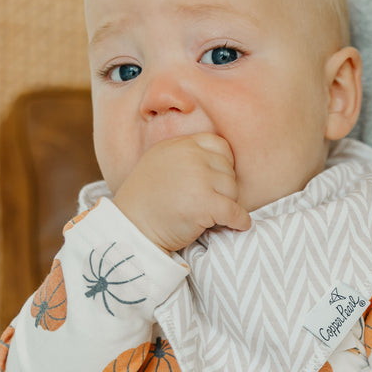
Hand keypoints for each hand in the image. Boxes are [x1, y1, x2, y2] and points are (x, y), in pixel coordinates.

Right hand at [112, 133, 250, 250]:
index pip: (219, 145)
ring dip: (228, 204)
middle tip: (209, 201)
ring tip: (212, 214)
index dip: (224, 163)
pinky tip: (238, 225)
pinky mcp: (205, 204)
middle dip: (224, 187)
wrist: (131, 227)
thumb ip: (185, 154)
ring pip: (233, 190)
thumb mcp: (159, 162)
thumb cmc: (145, 200)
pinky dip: (240, 220)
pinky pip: (236, 211)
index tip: (218, 179)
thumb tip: (219, 159)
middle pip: (228, 169)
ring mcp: (199, 179)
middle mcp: (191, 157)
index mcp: (180, 145)